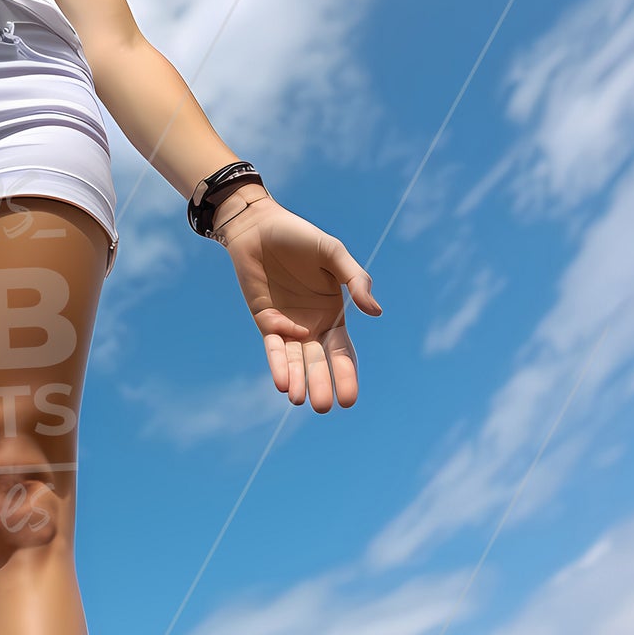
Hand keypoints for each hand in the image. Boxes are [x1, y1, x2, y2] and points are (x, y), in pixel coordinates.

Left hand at [211, 192, 380, 410]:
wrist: (258, 228)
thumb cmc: (300, 238)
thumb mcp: (333, 254)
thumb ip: (356, 280)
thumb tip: (375, 312)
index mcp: (335, 314)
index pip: (343, 352)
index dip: (347, 374)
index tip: (349, 399)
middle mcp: (313, 325)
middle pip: (320, 362)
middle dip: (322, 384)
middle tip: (324, 407)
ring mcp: (288, 326)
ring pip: (295, 361)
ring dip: (299, 381)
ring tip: (300, 400)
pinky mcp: (266, 322)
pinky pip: (274, 348)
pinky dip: (278, 365)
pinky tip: (282, 383)